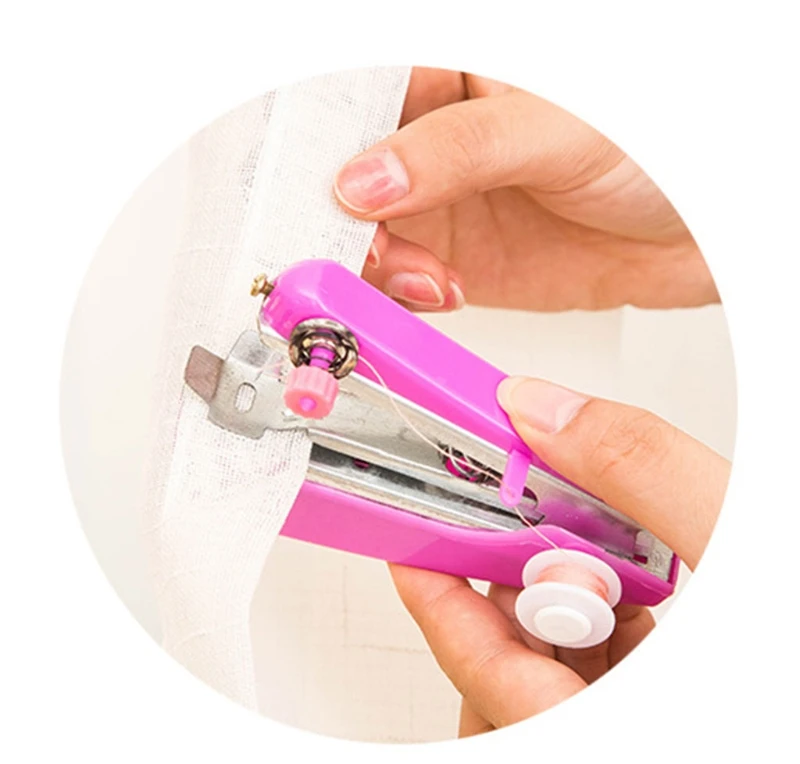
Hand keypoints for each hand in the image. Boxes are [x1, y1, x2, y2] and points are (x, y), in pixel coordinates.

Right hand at [339, 68, 716, 311]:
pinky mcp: (450, 263)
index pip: (354, 104)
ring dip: (376, 270)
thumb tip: (368, 179)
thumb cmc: (650, 151)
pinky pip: (399, 284)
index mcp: (446, 80)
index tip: (320, 193)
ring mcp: (436, 207)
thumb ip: (458, 151)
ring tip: (426, 278)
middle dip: (344, 224)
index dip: (323, 148)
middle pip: (342, 182)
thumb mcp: (553, 130)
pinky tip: (439, 293)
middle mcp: (429, 145)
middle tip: (364, 251)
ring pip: (362, 240)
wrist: (693, 233)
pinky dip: (402, 301)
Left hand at [389, 377, 730, 735]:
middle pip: (504, 678)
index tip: (412, 547)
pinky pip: (588, 680)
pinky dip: (597, 627)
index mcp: (607, 728)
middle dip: (507, 597)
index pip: (486, 677)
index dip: (439, 603)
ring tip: (590, 560)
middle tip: (525, 541)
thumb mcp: (735, 541)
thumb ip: (641, 472)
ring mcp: (616, 730)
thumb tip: (542, 411)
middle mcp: (600, 737)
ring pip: (545, 679)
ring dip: (555, 607)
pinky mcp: (639, 717)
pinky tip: (631, 592)